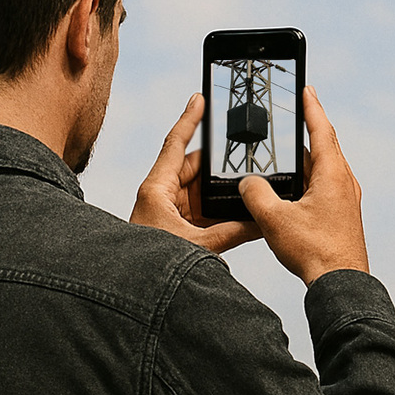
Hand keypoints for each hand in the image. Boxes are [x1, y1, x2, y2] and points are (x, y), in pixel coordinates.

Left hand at [130, 93, 260, 253]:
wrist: (133, 295)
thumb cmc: (151, 268)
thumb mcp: (199, 247)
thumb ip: (233, 232)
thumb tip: (261, 221)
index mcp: (156, 189)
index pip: (175, 144)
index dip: (190, 119)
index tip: (200, 98)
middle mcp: (159, 195)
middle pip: (193, 167)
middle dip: (219, 164)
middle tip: (245, 154)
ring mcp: (166, 212)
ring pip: (199, 191)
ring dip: (219, 191)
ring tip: (246, 184)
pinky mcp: (173, 228)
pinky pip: (199, 211)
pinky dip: (217, 210)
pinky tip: (237, 210)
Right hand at [238, 86, 368, 285]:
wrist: (341, 283)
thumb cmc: (314, 251)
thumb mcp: (273, 219)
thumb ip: (256, 194)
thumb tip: (248, 184)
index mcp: (332, 174)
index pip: (322, 129)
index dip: (312, 107)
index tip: (308, 88)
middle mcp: (344, 182)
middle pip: (325, 146)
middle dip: (308, 130)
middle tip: (295, 114)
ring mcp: (347, 199)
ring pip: (324, 169)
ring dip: (306, 159)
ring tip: (286, 155)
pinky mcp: (343, 215)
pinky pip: (325, 186)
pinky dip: (309, 179)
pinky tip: (294, 190)